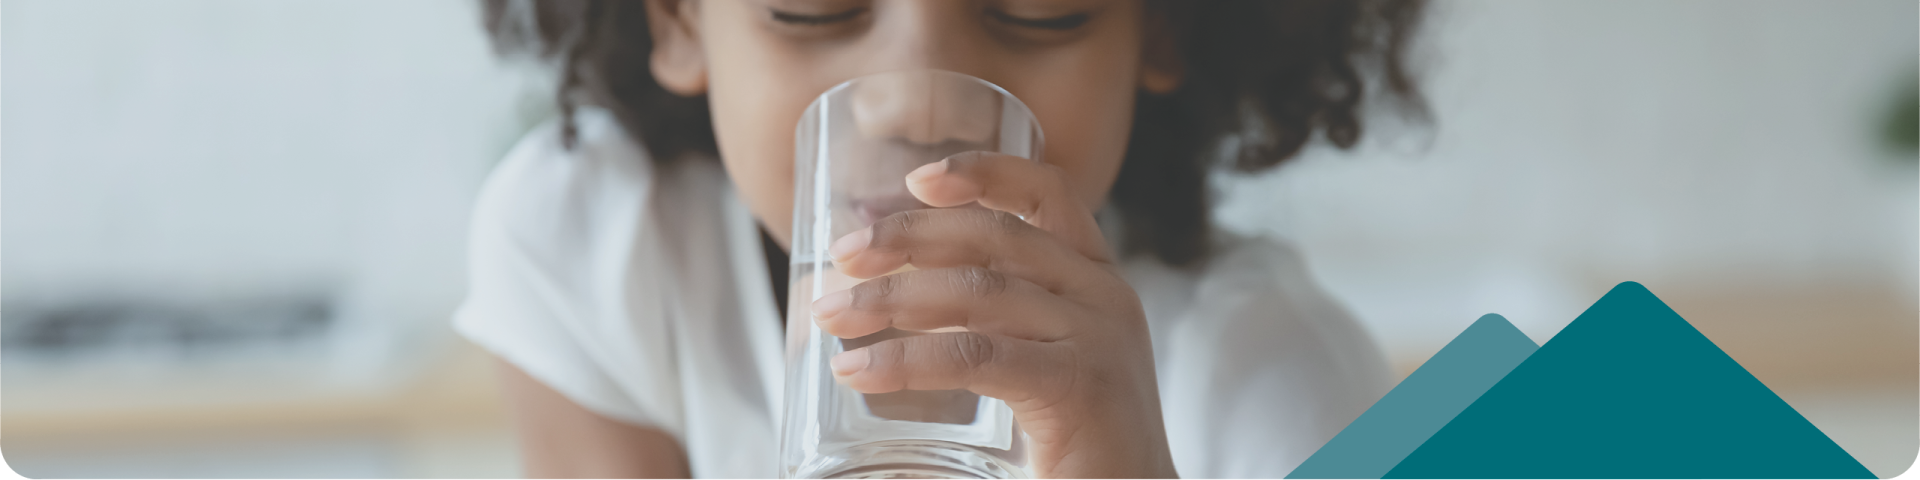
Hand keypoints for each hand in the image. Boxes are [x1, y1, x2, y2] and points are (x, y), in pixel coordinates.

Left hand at [811, 151, 1178, 478]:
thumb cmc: (1080, 450)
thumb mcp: (1038, 366)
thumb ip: (986, 327)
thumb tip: (880, 303)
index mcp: (1098, 283)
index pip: (1050, 195)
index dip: (984, 172)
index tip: (917, 178)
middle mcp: (1105, 298)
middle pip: (996, 236)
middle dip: (909, 236)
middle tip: (843, 254)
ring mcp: (1098, 339)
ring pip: (977, 292)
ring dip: (891, 297)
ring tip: (830, 314)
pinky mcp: (1080, 387)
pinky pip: (975, 355)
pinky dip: (906, 359)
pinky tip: (858, 370)